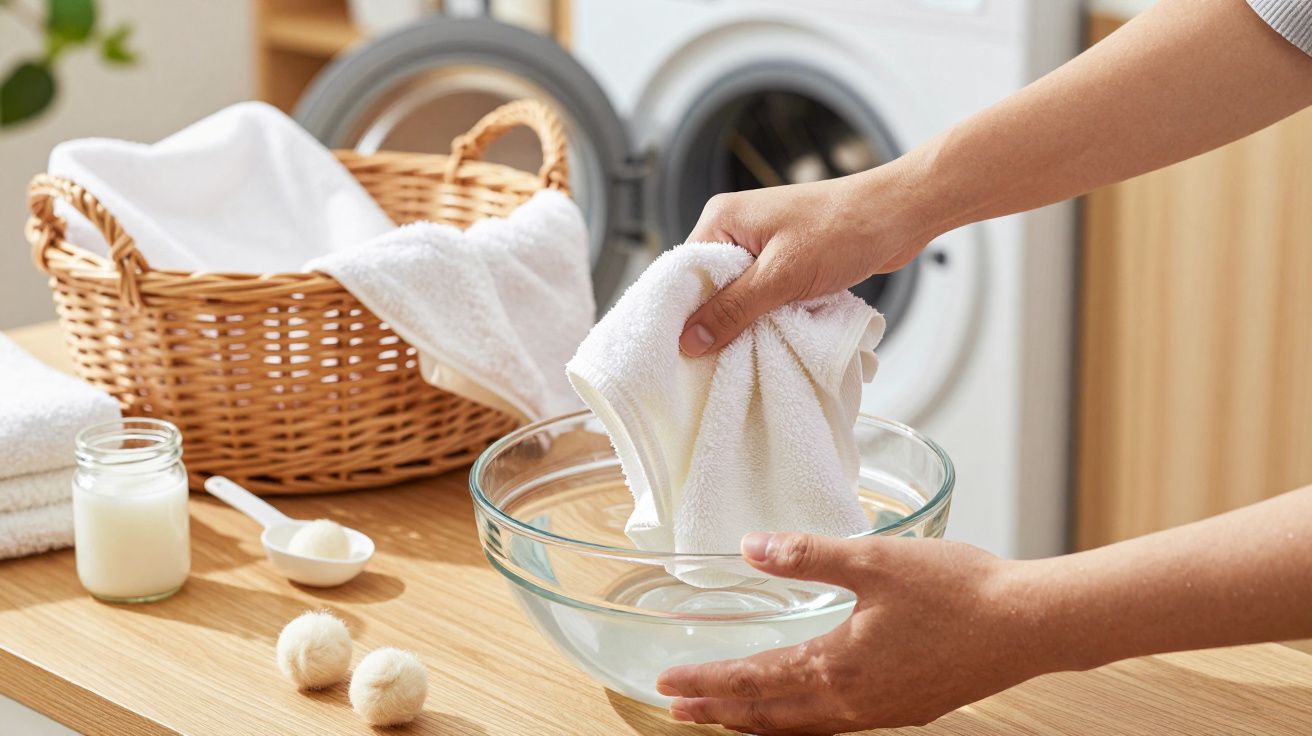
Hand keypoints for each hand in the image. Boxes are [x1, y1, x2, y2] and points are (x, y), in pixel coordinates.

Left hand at [656, 532, 1047, 734]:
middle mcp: (853, 701)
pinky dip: (801, 721)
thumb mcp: (874, 559)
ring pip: (803, 726)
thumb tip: (750, 548)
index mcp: (837, 667)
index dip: (707, 683)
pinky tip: (803, 710)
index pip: (753, 681)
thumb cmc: (958, 590)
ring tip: (726, 716)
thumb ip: (807, 555)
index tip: (667, 685)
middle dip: (720, 712)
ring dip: (758, 721)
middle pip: (770, 715)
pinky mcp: (907, 708)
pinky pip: (836, 725)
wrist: (1027, 624)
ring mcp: (882, 711)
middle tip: (677, 710)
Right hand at [678, 166, 934, 356]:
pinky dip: (766, 315)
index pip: (682, 273)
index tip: (681, 353)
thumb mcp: (781, 276)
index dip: (681, 313)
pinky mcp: (784, 259)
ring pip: (737, 295)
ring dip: (745, 321)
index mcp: (721, 218)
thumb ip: (734, 309)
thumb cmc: (843, 230)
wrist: (899, 215)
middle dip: (716, 321)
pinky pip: (761, 295)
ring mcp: (760, 244)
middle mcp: (735, 228)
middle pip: (707, 287)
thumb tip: (689, 341)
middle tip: (714, 359)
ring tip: (745, 349)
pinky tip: (771, 334)